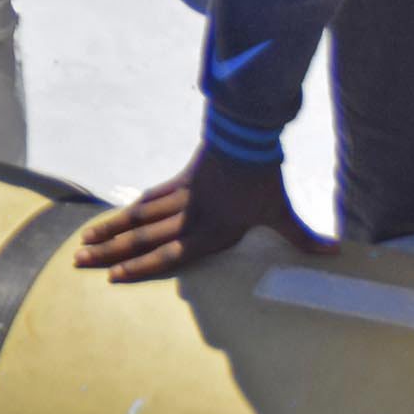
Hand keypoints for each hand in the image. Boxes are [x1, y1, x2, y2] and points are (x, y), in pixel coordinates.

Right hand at [75, 145, 332, 283]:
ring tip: (83, 242)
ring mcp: (180, 198)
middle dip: (111, 252)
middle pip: (143, 238)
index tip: (112, 276)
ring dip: (111, 230)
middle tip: (79, 262)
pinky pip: (149, 199)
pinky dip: (131, 209)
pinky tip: (117, 216)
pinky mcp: (180, 181)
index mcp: (210, 231)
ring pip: (138, 218)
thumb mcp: (282, 211)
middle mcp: (189, 217)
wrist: (246, 137)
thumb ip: (302, 236)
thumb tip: (334, 252)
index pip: (169, 255)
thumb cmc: (264, 179)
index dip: (140, 267)